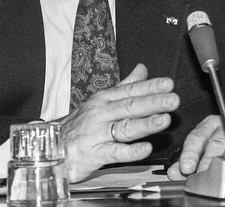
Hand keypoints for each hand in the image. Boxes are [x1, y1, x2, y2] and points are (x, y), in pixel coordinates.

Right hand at [59, 63, 179, 182]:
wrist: (52, 146)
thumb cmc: (80, 124)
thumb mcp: (101, 100)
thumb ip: (125, 86)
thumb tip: (142, 69)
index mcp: (104, 99)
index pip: (130, 90)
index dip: (150, 87)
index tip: (168, 84)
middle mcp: (101, 114)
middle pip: (130, 107)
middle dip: (153, 102)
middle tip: (173, 99)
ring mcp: (97, 134)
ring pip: (124, 128)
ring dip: (145, 124)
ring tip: (164, 120)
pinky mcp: (94, 154)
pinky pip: (114, 152)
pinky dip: (130, 151)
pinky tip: (146, 149)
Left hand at [166, 115, 224, 179]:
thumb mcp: (212, 145)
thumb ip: (192, 158)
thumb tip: (173, 172)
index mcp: (212, 124)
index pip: (197, 136)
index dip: (190, 152)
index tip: (185, 167)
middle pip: (216, 142)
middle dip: (207, 161)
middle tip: (201, 175)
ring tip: (223, 174)